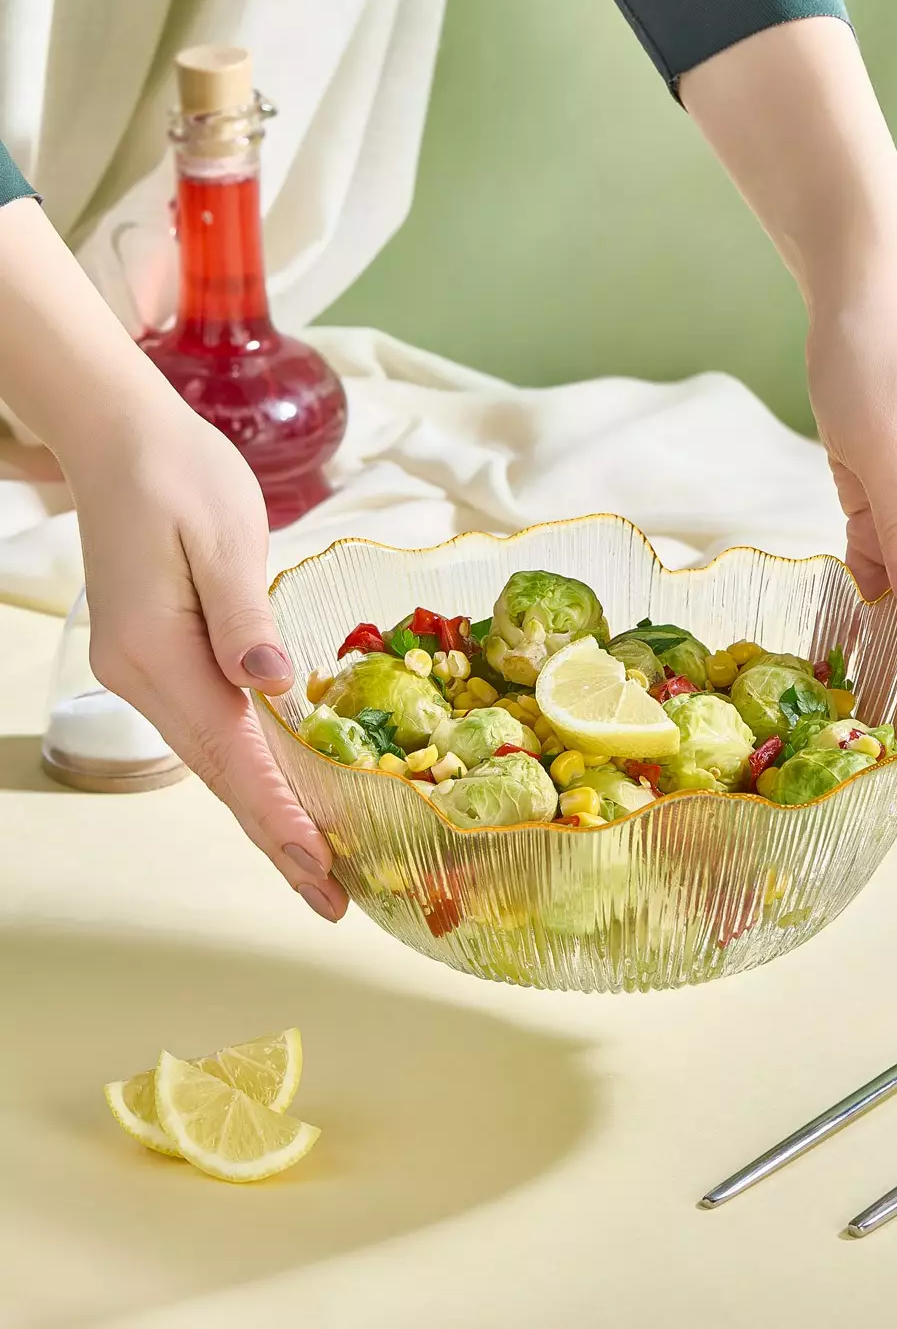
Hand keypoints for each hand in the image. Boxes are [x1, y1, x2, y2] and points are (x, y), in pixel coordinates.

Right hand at [67, 400, 347, 920]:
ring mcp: (145, 670)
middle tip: (334, 900)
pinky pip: (211, 727)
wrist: (121, 438)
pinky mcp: (160, 655)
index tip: (322, 869)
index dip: (278, 816)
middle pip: (219, 775)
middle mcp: (143, 675)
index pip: (229, 755)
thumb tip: (273, 687)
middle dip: (277, 838)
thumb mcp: (221, 534)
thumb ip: (246, 614)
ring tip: (323, 865)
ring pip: (214, 758)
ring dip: (266, 811)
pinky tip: (287, 792)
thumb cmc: (179, 474)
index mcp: (157, 652)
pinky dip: (251, 768)